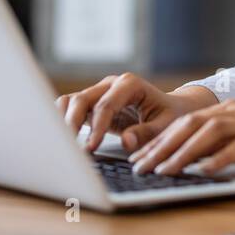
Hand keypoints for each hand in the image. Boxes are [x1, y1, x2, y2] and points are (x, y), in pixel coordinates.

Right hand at [55, 73, 215, 152]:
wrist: (172, 108)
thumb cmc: (170, 115)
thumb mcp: (166, 125)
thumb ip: (146, 133)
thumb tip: (125, 142)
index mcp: (130, 84)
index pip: (106, 104)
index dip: (97, 127)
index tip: (91, 147)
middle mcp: (111, 85)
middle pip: (82, 99)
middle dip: (73, 123)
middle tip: (71, 149)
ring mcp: (99, 93)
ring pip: (72, 102)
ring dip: (64, 121)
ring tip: (62, 145)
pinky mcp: (93, 105)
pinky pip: (71, 108)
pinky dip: (64, 121)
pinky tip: (62, 139)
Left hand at [128, 99, 234, 175]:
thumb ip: (224, 142)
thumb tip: (192, 158)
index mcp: (229, 110)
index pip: (185, 123)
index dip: (160, 140)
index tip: (139, 157)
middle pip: (190, 125)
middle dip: (162, 146)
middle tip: (141, 166)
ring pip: (209, 133)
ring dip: (183, 152)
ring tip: (165, 170)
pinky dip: (219, 158)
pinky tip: (204, 171)